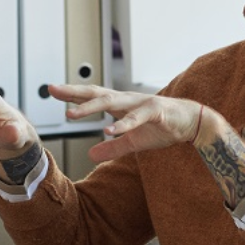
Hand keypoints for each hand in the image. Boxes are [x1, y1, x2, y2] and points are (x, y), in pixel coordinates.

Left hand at [48, 84, 204, 162]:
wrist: (192, 123)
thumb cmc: (162, 127)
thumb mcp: (133, 142)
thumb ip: (112, 148)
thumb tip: (91, 154)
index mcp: (120, 104)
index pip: (92, 96)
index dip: (72, 94)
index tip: (52, 90)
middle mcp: (127, 100)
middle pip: (96, 93)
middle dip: (73, 92)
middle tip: (53, 90)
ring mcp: (140, 103)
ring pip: (111, 103)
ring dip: (91, 108)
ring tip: (72, 115)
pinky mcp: (155, 111)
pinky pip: (135, 119)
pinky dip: (121, 125)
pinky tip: (107, 130)